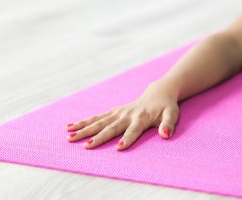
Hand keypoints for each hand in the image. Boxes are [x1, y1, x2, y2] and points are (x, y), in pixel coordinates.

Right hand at [64, 82, 179, 149]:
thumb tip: (165, 135)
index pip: (134, 130)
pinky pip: (96, 117)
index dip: (127, 139)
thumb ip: (168, 124)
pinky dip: (83, 122)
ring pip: (99, 122)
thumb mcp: (172, 114)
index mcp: (141, 118)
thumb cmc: (166, 107)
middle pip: (111, 127)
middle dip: (99, 137)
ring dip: (84, 129)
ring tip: (70, 137)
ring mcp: (118, 113)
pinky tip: (69, 127)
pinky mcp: (113, 112)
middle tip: (86, 146)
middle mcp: (127, 115)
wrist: (158, 93)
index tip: (118, 148)